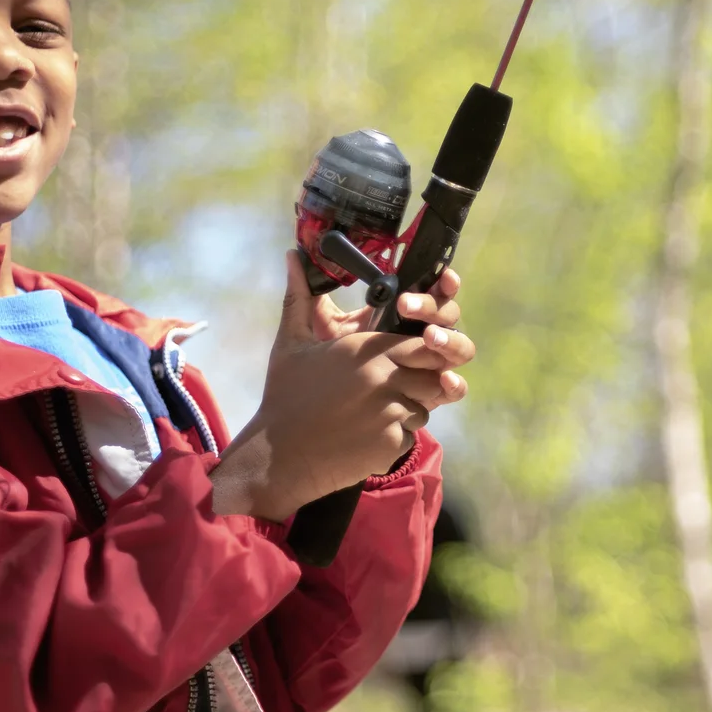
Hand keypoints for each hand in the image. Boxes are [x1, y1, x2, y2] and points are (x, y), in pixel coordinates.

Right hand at [211, 253, 475, 520]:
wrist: (278, 456)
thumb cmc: (285, 396)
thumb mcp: (292, 344)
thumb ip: (300, 299)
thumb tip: (292, 254)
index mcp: (366, 350)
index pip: (423, 342)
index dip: (425, 347)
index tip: (412, 352)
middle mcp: (385, 379)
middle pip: (433, 373)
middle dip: (424, 377)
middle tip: (399, 383)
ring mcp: (391, 413)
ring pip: (425, 405)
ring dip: (410, 407)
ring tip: (372, 410)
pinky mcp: (391, 444)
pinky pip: (411, 434)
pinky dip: (395, 434)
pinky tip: (364, 434)